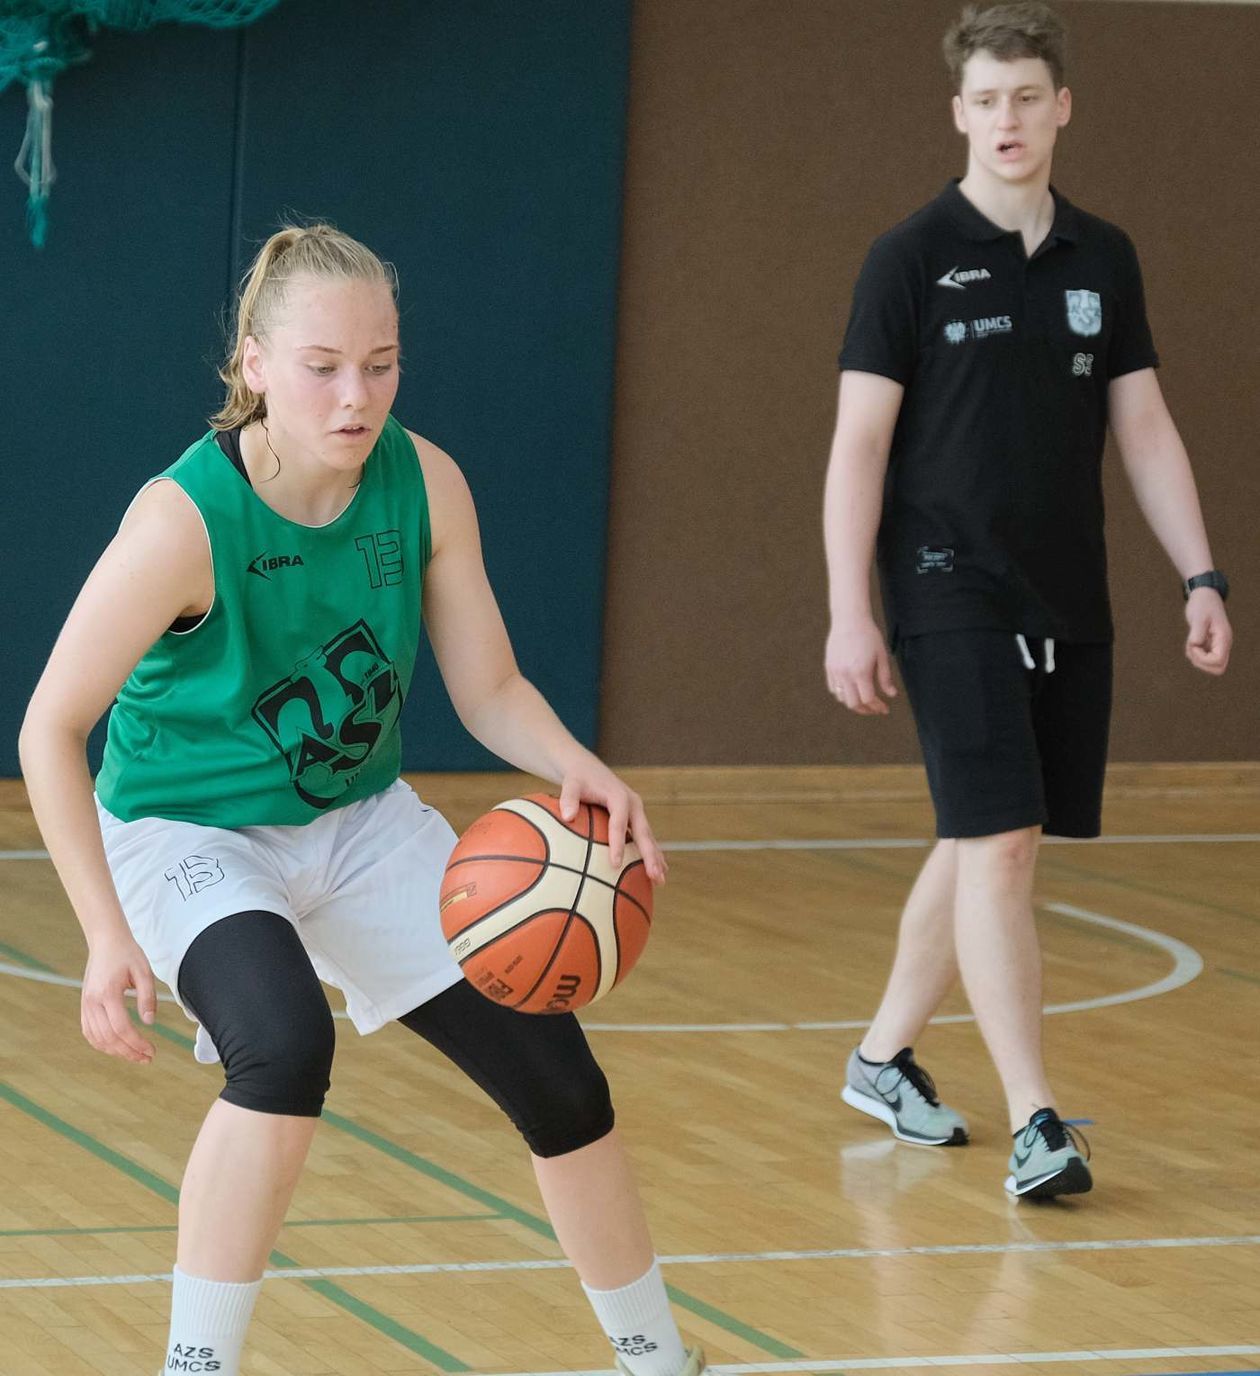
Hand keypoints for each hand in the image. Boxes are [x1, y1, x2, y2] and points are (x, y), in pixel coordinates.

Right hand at [81, 929, 156, 1063]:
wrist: (105, 942)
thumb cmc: (127, 954)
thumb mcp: (144, 971)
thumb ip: (148, 997)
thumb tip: (149, 1023)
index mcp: (107, 993)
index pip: (121, 1028)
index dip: (136, 1043)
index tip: (151, 1050)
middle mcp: (92, 1002)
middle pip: (109, 1037)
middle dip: (129, 1052)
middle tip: (147, 1058)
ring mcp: (85, 1004)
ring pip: (97, 1038)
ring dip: (116, 1051)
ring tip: (135, 1056)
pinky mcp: (84, 1005)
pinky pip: (89, 1032)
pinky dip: (102, 1044)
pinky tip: (117, 1047)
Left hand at [558, 761, 666, 884]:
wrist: (588, 769)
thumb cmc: (578, 779)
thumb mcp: (570, 784)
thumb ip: (568, 798)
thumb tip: (567, 816)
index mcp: (619, 796)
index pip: (619, 822)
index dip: (618, 843)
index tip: (615, 864)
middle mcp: (633, 804)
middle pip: (643, 832)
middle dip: (650, 855)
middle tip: (654, 875)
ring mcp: (637, 812)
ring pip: (648, 837)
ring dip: (655, 858)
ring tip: (660, 880)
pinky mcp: (635, 818)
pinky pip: (645, 838)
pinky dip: (651, 854)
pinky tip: (655, 872)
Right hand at [826, 616, 897, 714]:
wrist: (849, 620)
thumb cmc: (868, 635)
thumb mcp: (882, 655)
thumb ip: (885, 677)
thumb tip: (892, 695)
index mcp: (861, 672)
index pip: (868, 699)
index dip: (877, 707)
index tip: (884, 708)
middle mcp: (846, 674)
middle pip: (853, 703)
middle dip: (865, 710)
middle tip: (874, 709)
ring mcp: (835, 671)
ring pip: (841, 698)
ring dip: (853, 702)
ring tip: (863, 700)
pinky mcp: (829, 667)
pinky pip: (833, 688)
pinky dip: (842, 693)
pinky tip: (851, 690)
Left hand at [1185, 588, 1231, 674]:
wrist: (1204, 596)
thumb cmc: (1202, 604)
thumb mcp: (1198, 616)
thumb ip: (1197, 632)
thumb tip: (1195, 645)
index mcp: (1223, 638)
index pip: (1218, 661)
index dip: (1203, 658)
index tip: (1193, 645)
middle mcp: (1223, 644)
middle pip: (1218, 668)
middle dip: (1201, 663)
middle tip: (1192, 648)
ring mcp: (1218, 645)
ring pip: (1211, 666)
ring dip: (1196, 659)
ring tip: (1190, 642)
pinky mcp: (1210, 644)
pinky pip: (1204, 658)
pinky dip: (1194, 655)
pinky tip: (1191, 642)